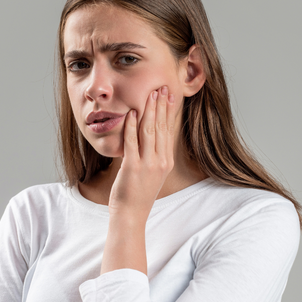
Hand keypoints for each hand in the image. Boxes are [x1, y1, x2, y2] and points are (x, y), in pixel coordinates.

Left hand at [108, 86, 176, 223]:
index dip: (169, 112)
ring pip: (149, 132)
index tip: (169, 96)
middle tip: (162, 87)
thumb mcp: (151, 173)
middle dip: (161, 106)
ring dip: (150, 111)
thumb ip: (152, 155)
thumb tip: (149, 137)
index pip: (168, 131)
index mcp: (166, 161)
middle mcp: (160, 161)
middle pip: (161, 127)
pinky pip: (132, 142)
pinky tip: (132, 113)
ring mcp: (148, 164)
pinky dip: (132, 126)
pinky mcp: (132, 167)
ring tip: (150, 94)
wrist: (131, 214)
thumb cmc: (138, 193)